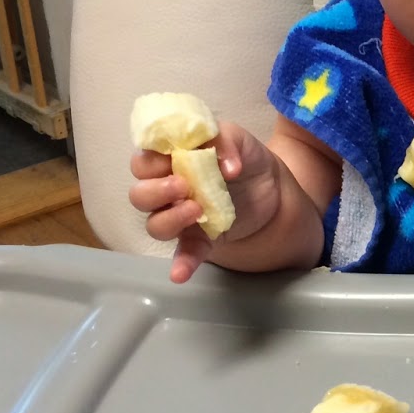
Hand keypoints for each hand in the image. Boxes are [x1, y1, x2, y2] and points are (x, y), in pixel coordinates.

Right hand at [128, 121, 282, 283]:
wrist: (274, 190)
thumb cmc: (245, 158)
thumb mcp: (239, 138)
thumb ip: (225, 140)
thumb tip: (227, 167)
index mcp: (171, 160)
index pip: (143, 161)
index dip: (150, 161)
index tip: (172, 158)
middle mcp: (168, 190)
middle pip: (139, 195)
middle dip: (155, 191)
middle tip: (183, 185)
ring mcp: (182, 217)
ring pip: (155, 224)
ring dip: (169, 219)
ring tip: (197, 209)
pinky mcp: (200, 240)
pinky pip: (184, 254)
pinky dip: (181, 264)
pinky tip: (180, 274)